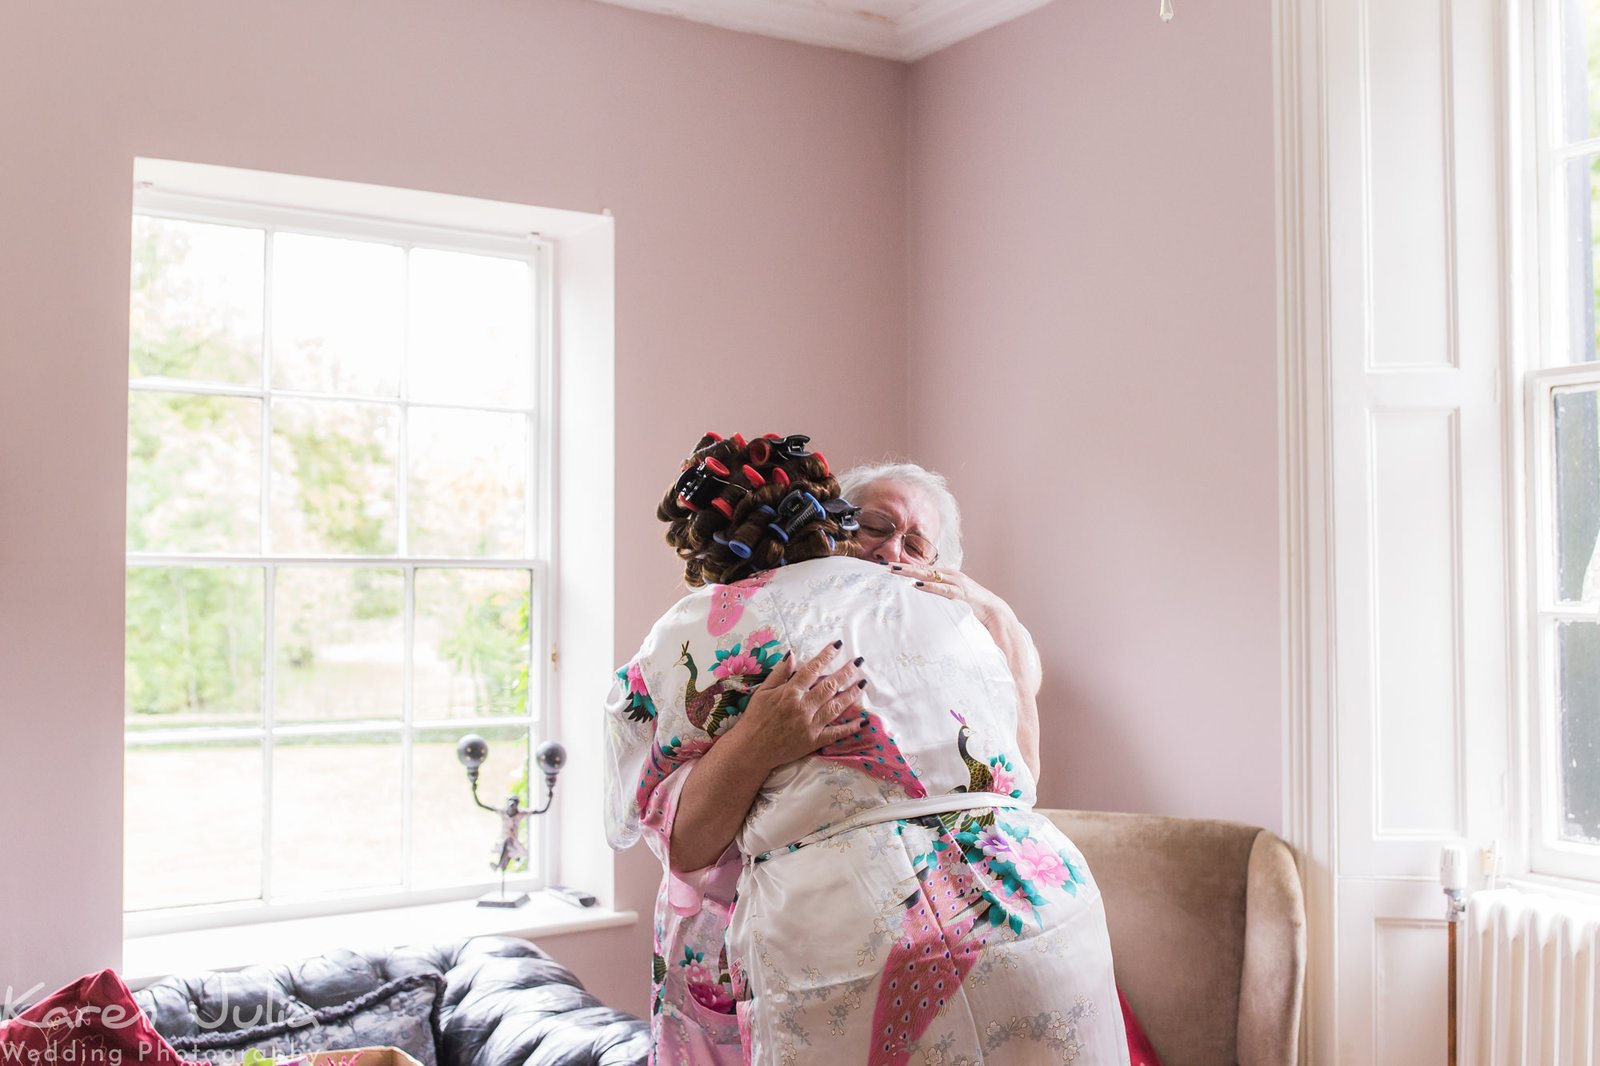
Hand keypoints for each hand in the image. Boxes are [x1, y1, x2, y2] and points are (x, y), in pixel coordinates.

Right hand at [731, 641, 868, 771]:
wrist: (751, 749)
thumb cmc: (755, 718)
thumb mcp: (762, 692)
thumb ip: (779, 673)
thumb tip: (792, 654)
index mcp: (790, 692)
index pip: (812, 669)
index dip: (826, 655)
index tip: (838, 645)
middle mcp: (803, 706)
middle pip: (830, 685)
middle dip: (846, 672)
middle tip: (858, 661)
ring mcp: (810, 724)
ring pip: (836, 706)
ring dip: (852, 694)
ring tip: (863, 683)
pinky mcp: (814, 741)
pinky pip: (836, 733)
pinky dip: (850, 727)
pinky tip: (863, 720)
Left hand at [882, 561, 998, 621]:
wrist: (995, 612)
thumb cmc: (972, 606)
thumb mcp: (951, 600)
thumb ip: (938, 597)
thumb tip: (919, 599)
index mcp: (947, 576)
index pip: (923, 569)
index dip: (905, 567)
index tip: (887, 567)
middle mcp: (951, 575)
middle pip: (922, 568)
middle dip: (903, 567)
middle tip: (884, 565)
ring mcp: (956, 583)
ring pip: (930, 575)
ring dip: (911, 572)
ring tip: (894, 571)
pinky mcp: (962, 594)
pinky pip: (943, 589)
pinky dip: (930, 587)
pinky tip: (917, 585)